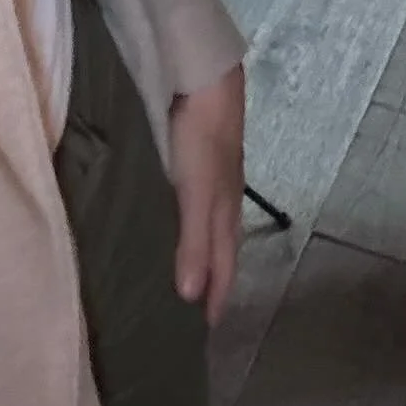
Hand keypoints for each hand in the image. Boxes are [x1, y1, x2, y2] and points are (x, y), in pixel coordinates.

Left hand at [168, 63, 244, 326]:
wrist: (208, 75)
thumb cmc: (201, 136)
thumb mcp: (197, 192)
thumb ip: (193, 241)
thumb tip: (190, 297)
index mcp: (226, 209)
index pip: (225, 264)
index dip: (218, 295)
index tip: (207, 330)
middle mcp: (225, 196)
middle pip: (222, 246)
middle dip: (214, 277)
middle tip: (197, 307)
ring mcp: (216, 172)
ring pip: (212, 222)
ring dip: (204, 249)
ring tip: (187, 269)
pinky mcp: (202, 153)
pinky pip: (200, 200)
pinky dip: (193, 220)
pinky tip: (179, 216)